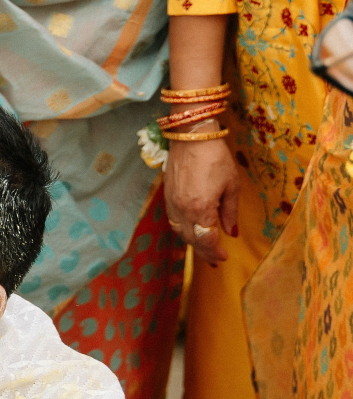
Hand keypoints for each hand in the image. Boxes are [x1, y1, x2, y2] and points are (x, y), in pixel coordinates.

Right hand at [164, 134, 236, 265]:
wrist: (191, 138)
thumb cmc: (215, 158)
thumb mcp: (231, 185)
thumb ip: (230, 211)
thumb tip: (231, 232)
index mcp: (201, 209)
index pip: (206, 239)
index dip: (215, 252)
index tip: (224, 258)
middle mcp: (183, 211)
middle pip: (192, 240)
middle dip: (204, 252)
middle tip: (214, 260)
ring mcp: (172, 205)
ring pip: (180, 233)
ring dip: (192, 243)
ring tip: (203, 248)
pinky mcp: (167, 198)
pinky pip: (173, 222)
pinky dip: (182, 231)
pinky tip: (190, 231)